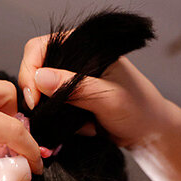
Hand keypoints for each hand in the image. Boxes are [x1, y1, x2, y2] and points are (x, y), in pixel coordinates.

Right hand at [17, 35, 179, 149]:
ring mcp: (71, 81)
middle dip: (38, 96)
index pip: (41, 47)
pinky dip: (58, 123)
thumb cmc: (140, 111)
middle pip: (35, 69)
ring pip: (41, 93)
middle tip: (43, 117)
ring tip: (72, 125)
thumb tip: (41, 78)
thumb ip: (77, 88)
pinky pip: (51, 110)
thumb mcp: (109, 99)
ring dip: (49, 112)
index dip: (31, 71)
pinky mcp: (71, 101)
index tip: (34, 98)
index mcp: (84, 46)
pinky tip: (79, 129)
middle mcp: (74, 59)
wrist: (150, 134)